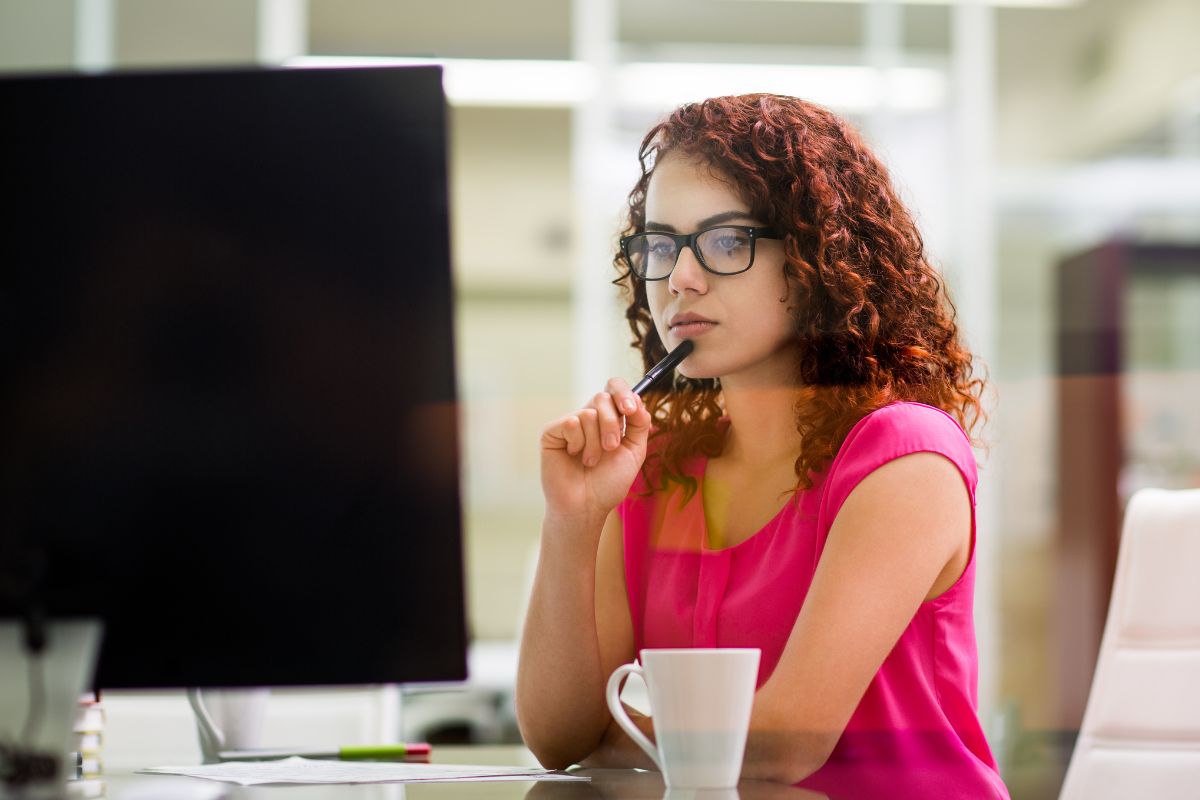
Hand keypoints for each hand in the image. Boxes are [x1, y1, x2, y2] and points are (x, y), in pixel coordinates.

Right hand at [540, 378, 651, 522]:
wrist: (587, 506)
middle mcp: (588, 417)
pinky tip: (574, 456)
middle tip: (612, 447)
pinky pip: (571, 422)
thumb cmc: (608, 483)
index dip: (623, 392)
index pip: (614, 389)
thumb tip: (638, 399)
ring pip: (589, 413)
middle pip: (602, 397)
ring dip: (596, 442)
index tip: (630, 410)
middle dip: (612, 424)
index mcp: (609, 418)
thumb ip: (640, 424)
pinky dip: (578, 443)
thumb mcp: (634, 452)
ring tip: (591, 461)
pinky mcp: (552, 432)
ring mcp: (569, 424)